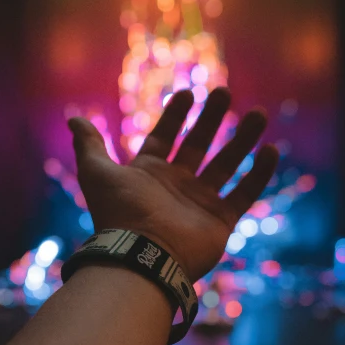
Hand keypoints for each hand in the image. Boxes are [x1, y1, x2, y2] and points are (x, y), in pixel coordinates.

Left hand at [68, 88, 277, 282]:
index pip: (164, 137)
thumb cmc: (119, 212)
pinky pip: (244, 194)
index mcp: (149, 173)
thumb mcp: (97, 172)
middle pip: (199, 145)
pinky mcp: (220, 220)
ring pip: (226, 164)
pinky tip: (271, 150)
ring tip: (258, 113)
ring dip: (242, 139)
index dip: (174, 115)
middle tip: (223, 91)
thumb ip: (89, 145)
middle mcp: (176, 186)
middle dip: (211, 118)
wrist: (141, 254)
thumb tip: (74, 118)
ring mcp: (199, 202)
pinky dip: (259, 175)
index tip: (187, 93)